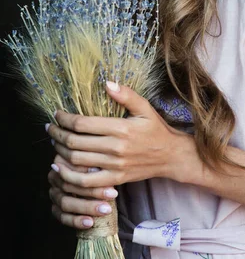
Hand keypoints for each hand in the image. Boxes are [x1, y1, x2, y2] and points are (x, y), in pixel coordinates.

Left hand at [47, 82, 191, 189]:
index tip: (57, 114)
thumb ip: (126, 95)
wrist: (171, 156)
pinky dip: (69, 176)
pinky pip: (86, 183)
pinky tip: (61, 167)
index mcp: (121, 128)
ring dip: (59, 152)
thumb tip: (107, 83)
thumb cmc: (157, 130)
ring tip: (54, 143)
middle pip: (75, 142)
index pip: (83, 124)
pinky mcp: (115, 179)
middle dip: (57, 134)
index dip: (65, 119)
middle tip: (50, 128)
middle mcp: (115, 148)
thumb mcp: (145, 108)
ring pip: (77, 161)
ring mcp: (114, 165)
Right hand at [48, 155, 118, 229]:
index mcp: (62, 161)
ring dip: (87, 207)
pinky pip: (62, 217)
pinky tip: (90, 222)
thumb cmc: (99, 168)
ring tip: (105, 210)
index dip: (90, 173)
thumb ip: (96, 165)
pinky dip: (76, 221)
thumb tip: (100, 169)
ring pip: (66, 202)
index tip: (109, 176)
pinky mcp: (55, 208)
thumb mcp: (98, 163)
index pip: (73, 167)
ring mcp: (54, 193)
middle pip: (70, 185)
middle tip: (112, 195)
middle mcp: (55, 176)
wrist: (96, 183)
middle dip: (93, 191)